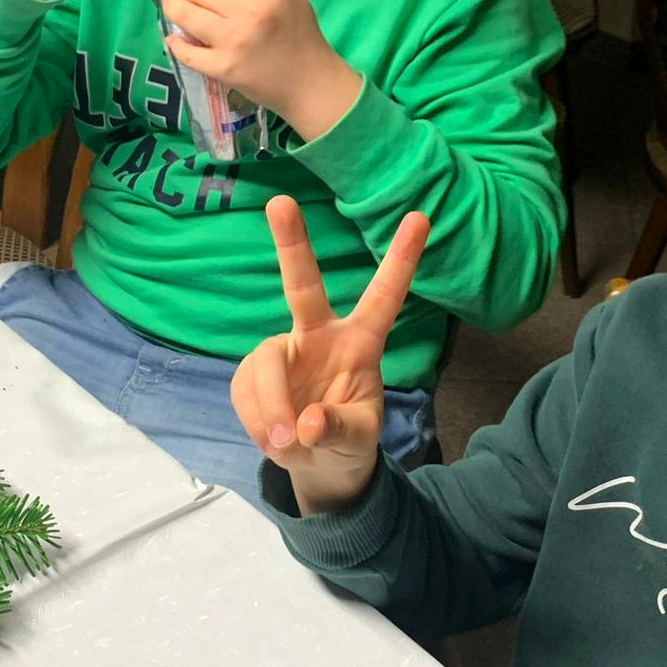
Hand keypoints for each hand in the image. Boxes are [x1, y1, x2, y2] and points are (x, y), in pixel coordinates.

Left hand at [159, 0, 362, 137]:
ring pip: (188, 16)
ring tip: (168, 4)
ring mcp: (234, 41)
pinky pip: (190, 53)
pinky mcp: (224, 68)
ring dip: (171, 7)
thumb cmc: (300, 34)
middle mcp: (249, 11)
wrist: (309, 82)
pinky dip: (176, 45)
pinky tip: (173, 40)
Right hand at [230, 195, 428, 510]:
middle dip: (292, 244)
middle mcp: (318, 335)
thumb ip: (339, 429)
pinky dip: (258, 421)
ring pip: (266, 365)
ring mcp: (281, 350)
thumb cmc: (349, 440)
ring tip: (287, 442)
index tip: (421, 217)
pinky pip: (245, 391)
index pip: (384, 297)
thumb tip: (307, 423)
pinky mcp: (250, 373)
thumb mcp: (359, 441)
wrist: (316, 464)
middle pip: (302, 285)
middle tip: (281, 202)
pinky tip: (273, 438)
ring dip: (272, 408)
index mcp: (360, 342)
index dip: (402, 259)